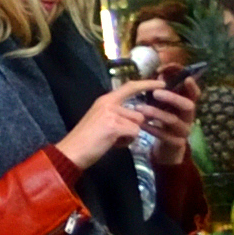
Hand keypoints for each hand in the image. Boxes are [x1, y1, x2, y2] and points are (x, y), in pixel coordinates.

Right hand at [57, 83, 172, 170]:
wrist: (72, 151)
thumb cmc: (86, 139)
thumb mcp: (101, 120)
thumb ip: (117, 114)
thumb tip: (138, 117)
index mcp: (104, 100)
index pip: (130, 87)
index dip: (147, 84)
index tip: (162, 83)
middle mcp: (108, 103)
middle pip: (138, 113)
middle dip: (133, 127)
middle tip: (117, 136)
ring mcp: (111, 113)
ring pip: (137, 124)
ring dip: (130, 135)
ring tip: (113, 139)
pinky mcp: (114, 126)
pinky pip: (134, 133)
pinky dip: (126, 141)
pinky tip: (112, 143)